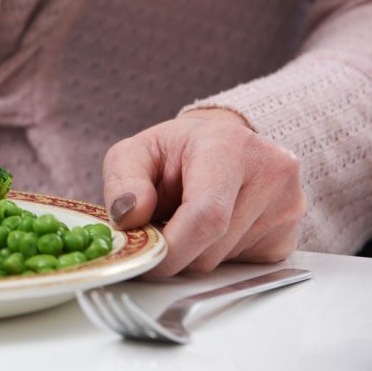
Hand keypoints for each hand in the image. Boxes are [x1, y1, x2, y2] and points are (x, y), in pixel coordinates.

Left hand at [102, 108, 305, 277]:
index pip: (207, 215)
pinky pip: (242, 268)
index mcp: (228, 146)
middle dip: (175, 252)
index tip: (146, 257)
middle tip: (156, 234)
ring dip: (194, 254)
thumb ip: (123, 181)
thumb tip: (128, 217)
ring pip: (225, 262)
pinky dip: (215, 257)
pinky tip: (210, 230)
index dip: (171, 248)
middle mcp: (269, 173)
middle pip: (212, 246)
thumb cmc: (179, 149)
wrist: (221, 144)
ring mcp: (287, 206)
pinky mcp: (289, 236)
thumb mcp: (136, 151)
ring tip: (185, 220)